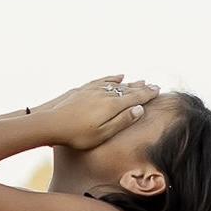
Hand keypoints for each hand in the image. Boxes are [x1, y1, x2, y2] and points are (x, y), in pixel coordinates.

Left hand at [32, 76, 158, 149]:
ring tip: (140, 81)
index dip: (148, 94)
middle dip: (142, 88)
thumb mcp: (103, 133)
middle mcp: (105, 94)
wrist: (51, 124)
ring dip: (130, 82)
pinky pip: (103, 80)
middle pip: (128, 89)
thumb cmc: (77, 135)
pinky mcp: (84, 90)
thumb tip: (139, 109)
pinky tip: (118, 76)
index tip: (159, 91)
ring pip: (117, 84)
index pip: (136, 98)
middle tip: (155, 85)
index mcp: (112, 106)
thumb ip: (122, 121)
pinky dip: (113, 78)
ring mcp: (93, 90)